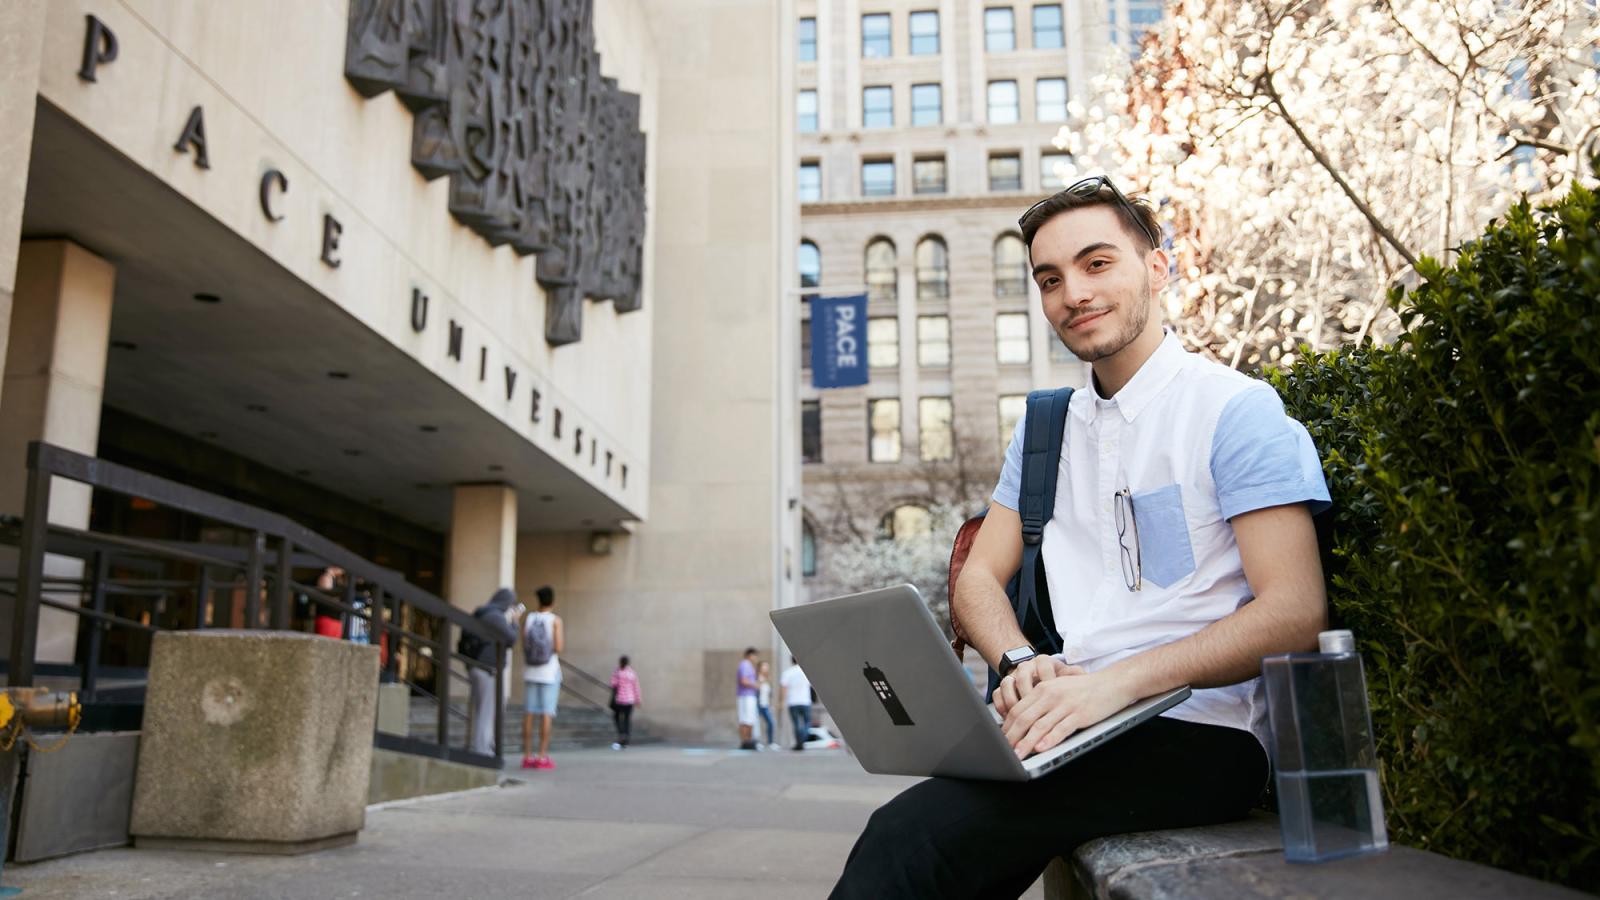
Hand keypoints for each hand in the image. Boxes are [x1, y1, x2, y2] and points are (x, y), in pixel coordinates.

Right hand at [993, 656, 1084, 717]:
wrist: (1041, 674)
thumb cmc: (1060, 680)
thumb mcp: (1069, 676)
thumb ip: (1075, 676)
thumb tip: (1083, 676)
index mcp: (1044, 661)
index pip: (1043, 670)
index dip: (1046, 687)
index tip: (1052, 704)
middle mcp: (1026, 666)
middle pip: (1022, 679)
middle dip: (1027, 700)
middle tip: (1033, 719)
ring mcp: (1013, 675)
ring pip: (1007, 684)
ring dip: (1013, 703)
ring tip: (1020, 720)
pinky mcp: (1004, 687)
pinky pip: (997, 694)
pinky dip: (1002, 706)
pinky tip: (1009, 718)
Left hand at [1001, 667, 1136, 758]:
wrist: (1112, 683)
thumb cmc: (1084, 689)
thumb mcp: (1058, 689)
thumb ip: (1041, 702)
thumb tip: (1024, 721)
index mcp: (1043, 688)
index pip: (1018, 709)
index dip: (1007, 726)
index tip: (1001, 740)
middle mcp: (1051, 695)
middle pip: (1024, 718)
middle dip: (1012, 737)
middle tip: (1004, 751)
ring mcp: (1065, 704)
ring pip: (1040, 725)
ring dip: (1026, 743)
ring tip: (1018, 755)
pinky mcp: (1080, 714)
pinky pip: (1061, 728)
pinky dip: (1050, 740)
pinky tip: (1042, 748)